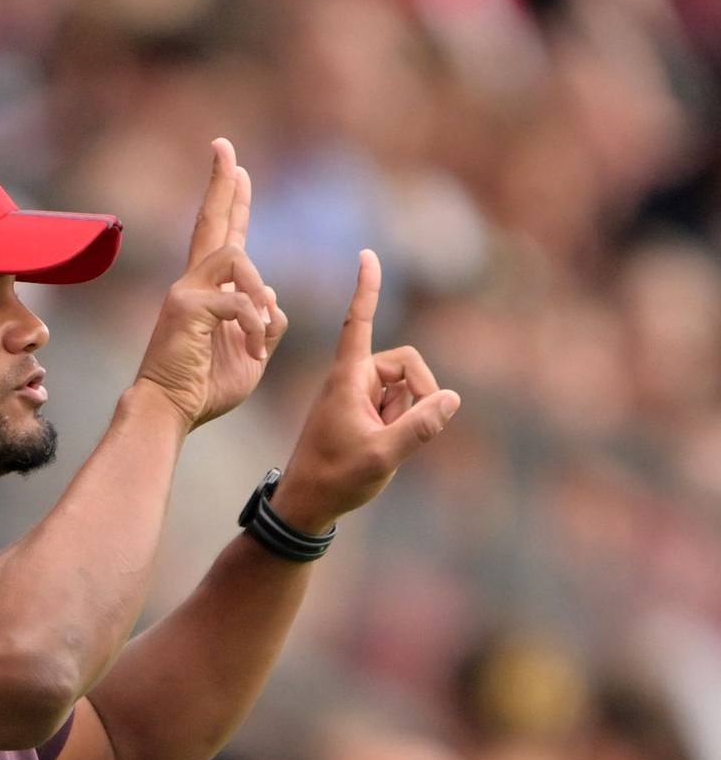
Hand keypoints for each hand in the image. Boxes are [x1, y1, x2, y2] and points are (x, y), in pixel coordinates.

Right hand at [134, 139, 288, 429]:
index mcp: (206, 293)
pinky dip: (252, 325)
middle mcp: (190, 284)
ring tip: (260, 329)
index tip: (237, 168)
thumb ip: (264, 322)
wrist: (170, 410)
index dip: (232, 202)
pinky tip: (252, 349)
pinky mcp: (186, 309)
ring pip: (236, 256)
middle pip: (211, 222)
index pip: (222, 237)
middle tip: (223, 145)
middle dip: (221, 182)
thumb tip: (271, 293)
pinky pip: (237, 301)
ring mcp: (185, 293)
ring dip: (257, 290)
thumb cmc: (204, 388)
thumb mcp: (251, 353)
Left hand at [272, 250, 460, 531]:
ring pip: (404, 388)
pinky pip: (397, 405)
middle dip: (419, 393)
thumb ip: (420, 427)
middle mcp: (351, 380)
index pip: (357, 324)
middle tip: (411, 429)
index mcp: (346, 380)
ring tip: (383, 445)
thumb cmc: (335, 479)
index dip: (366, 290)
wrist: (306, 504)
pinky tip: (383, 447)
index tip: (368, 255)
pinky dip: (400, 422)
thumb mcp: (382, 456)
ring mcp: (357, 396)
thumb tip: (453, 398)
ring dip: (407, 414)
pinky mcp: (362, 411)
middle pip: (405, 363)